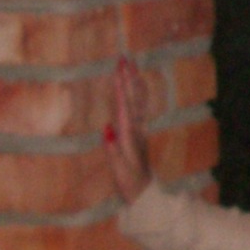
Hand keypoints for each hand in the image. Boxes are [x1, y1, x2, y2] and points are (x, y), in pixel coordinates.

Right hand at [102, 55, 150, 203]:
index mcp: (129, 135)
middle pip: (133, 99)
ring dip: (134, 82)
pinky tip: (137, 85)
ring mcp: (139, 129)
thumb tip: (106, 128)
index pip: (124, 107)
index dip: (120, 89)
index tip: (118, 72)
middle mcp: (136, 128)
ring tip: (131, 65)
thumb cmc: (128, 181)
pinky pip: (139, 106)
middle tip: (124, 59)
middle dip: (128, 78)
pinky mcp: (139, 131)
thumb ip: (112, 149)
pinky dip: (137, 93)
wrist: (144, 190)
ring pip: (138, 100)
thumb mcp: (119, 168)